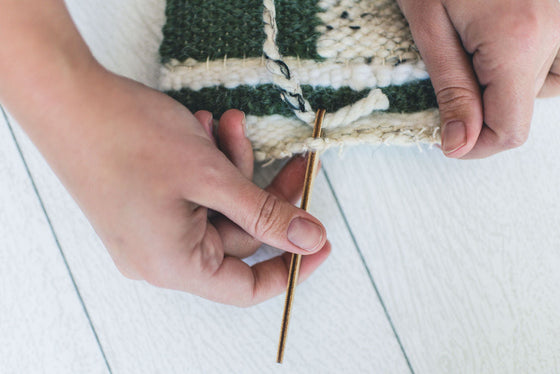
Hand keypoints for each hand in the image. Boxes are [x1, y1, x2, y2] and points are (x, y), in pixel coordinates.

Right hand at [28, 69, 329, 306]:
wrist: (67, 101)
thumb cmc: (130, 139)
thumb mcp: (212, 176)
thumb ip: (264, 212)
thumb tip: (309, 238)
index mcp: (175, 264)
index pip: (248, 285)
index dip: (291, 265)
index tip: (321, 241)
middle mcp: (161, 256)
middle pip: (238, 236)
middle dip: (265, 193)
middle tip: (292, 163)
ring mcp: (152, 230)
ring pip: (218, 208)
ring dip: (233, 168)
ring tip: (229, 126)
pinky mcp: (148, 205)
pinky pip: (195, 195)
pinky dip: (209, 165)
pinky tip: (204, 131)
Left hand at [397, 0, 559, 157]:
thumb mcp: (429, 27)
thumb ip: (451, 89)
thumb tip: (458, 145)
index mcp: (516, 43)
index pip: (509, 130)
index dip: (475, 146)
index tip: (446, 138)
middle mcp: (554, 32)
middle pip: (522, 109)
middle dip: (481, 106)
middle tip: (452, 70)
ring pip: (546, 86)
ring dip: (511, 85)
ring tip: (478, 48)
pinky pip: (556, 59)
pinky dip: (531, 64)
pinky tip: (504, 43)